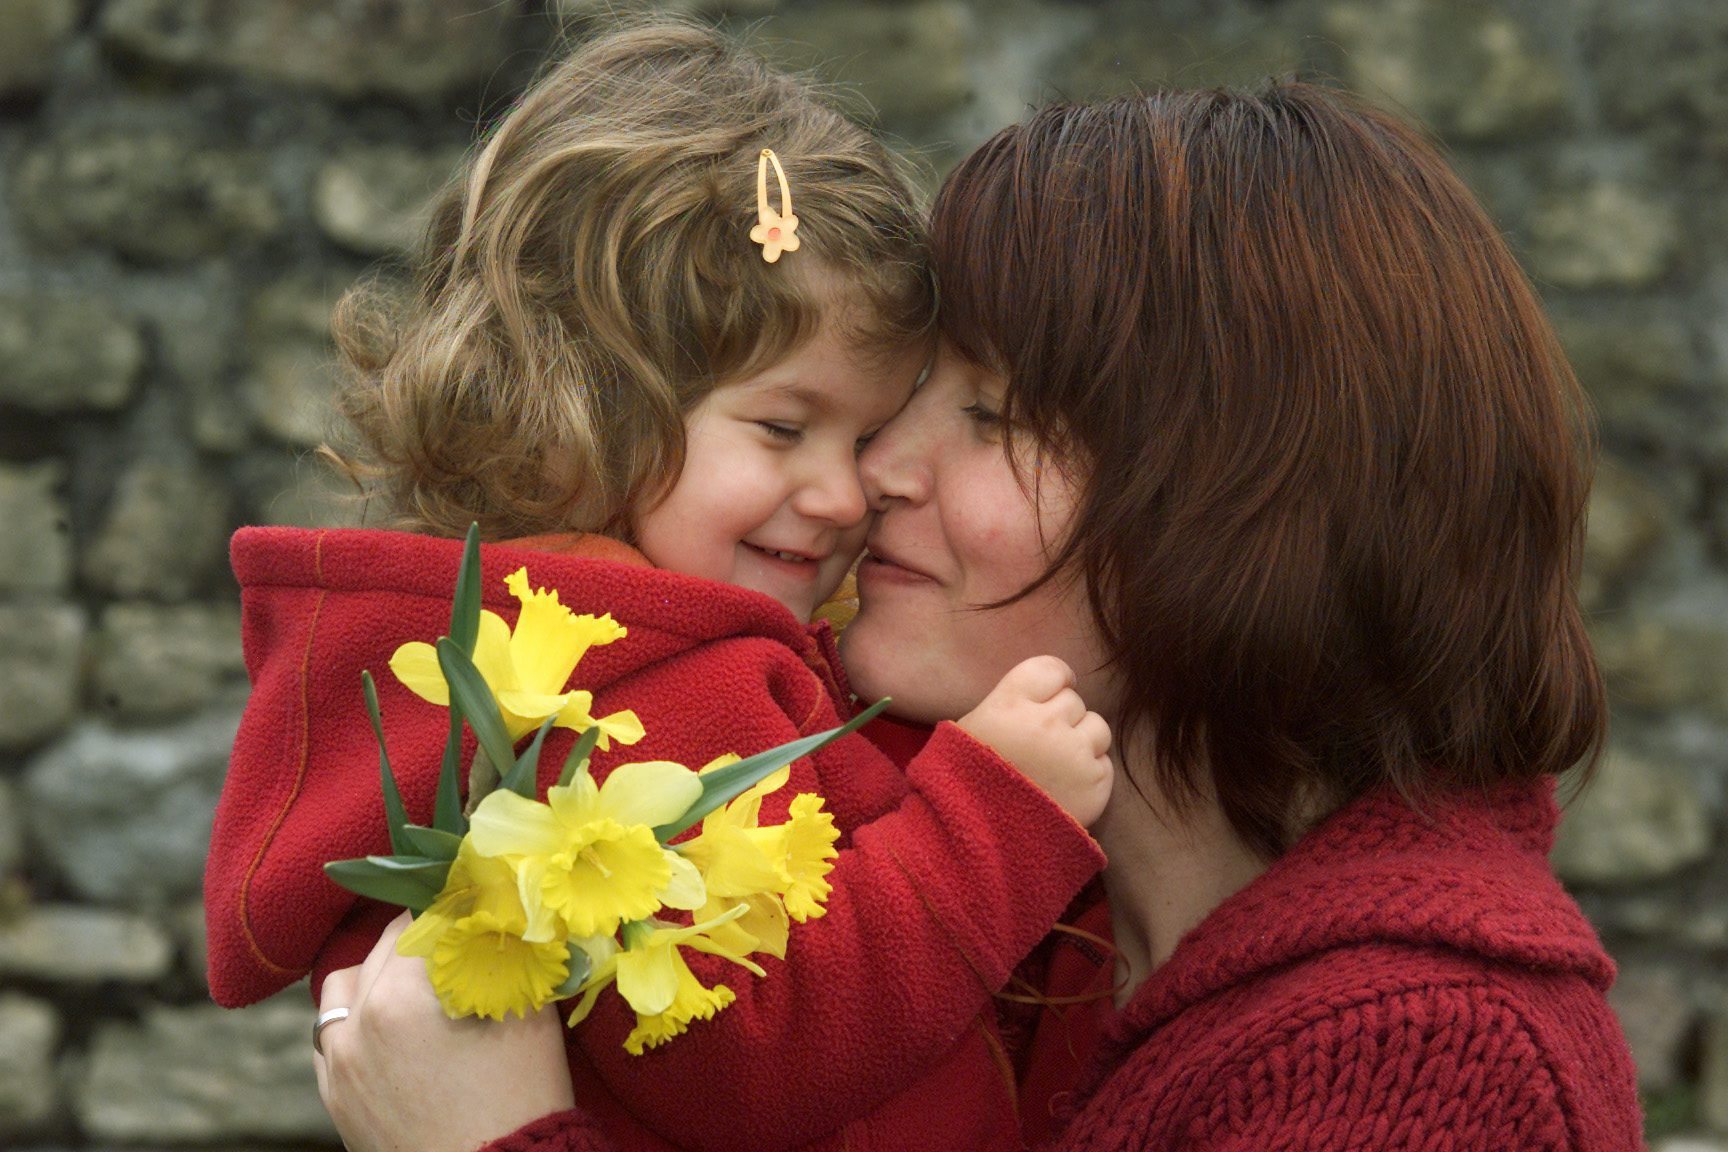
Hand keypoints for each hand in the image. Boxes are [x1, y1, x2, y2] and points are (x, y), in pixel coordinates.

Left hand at [314, 911, 575, 1151]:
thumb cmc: (522, 1099)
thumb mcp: (528, 1013)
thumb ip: (511, 950)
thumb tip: (506, 905)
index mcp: (402, 996)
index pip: (424, 917)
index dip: (457, 905)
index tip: (478, 905)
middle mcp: (357, 1023)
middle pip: (385, 945)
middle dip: (423, 935)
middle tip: (460, 940)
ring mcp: (337, 1064)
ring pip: (344, 985)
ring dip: (379, 972)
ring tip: (418, 983)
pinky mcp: (334, 1096)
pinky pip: (332, 1034)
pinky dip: (358, 1017)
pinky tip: (394, 1025)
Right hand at [957, 655, 1113, 825]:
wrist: (976, 846)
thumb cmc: (964, 786)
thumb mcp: (970, 730)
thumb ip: (1008, 704)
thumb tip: (1042, 690)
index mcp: (1009, 704)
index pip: (1051, 669)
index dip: (1055, 681)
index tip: (1051, 695)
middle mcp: (1045, 723)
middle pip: (1074, 700)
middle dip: (1062, 718)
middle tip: (1042, 744)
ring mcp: (1074, 754)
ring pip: (1097, 727)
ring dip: (1082, 742)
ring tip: (1058, 766)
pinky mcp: (1095, 785)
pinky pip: (1104, 764)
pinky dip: (1090, 774)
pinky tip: (1065, 789)